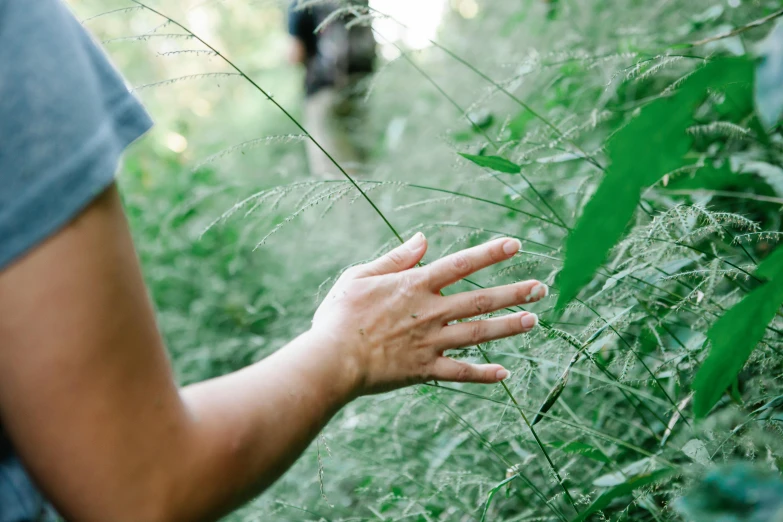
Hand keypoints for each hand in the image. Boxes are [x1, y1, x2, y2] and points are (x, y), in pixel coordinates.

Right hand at [310, 233, 547, 395]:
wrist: (331, 360)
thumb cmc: (340, 316)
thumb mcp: (361, 276)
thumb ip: (395, 258)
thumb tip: (423, 239)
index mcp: (415, 285)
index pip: (461, 263)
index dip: (490, 253)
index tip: (515, 245)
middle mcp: (430, 312)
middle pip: (480, 299)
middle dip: (513, 292)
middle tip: (541, 288)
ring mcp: (431, 342)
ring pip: (479, 333)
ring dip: (509, 326)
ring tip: (534, 320)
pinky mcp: (425, 369)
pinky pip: (461, 372)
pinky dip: (484, 374)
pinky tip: (505, 374)